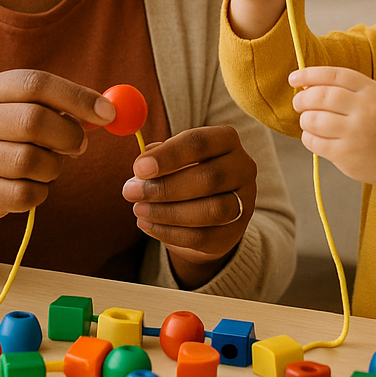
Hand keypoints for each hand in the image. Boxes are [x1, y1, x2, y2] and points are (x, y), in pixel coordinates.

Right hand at [0, 69, 114, 261]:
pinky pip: (23, 194)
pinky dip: (39, 192)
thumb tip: (107, 111)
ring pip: (29, 161)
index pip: (35, 83)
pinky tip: (33, 185)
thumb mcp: (24, 110)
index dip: (76, 97)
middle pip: (32, 120)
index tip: (107, 113)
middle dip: (67, 135)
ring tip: (49, 165)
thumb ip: (62, 107)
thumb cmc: (8, 137)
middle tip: (80, 145)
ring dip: (53, 167)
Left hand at [121, 125, 256, 287]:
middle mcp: (243, 167)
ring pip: (210, 210)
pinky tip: (148, 226)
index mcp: (226, 140)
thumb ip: (157, 157)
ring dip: (168, 212)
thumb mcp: (173, 157)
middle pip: (208, 178)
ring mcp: (244, 201)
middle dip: (164, 187)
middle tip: (130, 192)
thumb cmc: (186, 173)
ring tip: (139, 210)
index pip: (200, 142)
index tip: (139, 168)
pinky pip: (203, 237)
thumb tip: (141, 167)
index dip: (168, 155)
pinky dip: (171, 233)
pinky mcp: (234, 232)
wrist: (209, 210)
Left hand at [289, 66, 375, 214]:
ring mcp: (356, 133)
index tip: (293, 78)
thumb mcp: (373, 99)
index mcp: (371, 91)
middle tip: (298, 103)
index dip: (309, 75)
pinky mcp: (346, 154)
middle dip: (302, 99)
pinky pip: (314, 141)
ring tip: (309, 121)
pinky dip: (308, 137)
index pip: (333, 75)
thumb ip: (345, 90)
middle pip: (320, 96)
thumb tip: (306, 86)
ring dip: (304, 119)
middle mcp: (365, 109)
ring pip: (313, 119)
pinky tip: (314, 137)